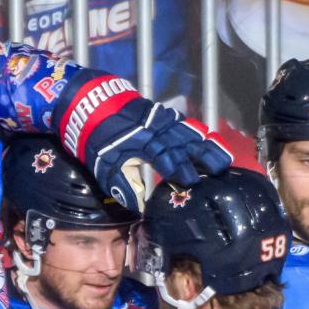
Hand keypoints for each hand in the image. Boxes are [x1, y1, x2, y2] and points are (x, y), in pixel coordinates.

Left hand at [54, 71, 231, 210]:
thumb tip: (139, 207)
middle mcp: (155, 129)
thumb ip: (122, 185)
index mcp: (142, 143)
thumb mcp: (103, 166)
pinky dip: (195, 131)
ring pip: (187, 131)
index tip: (195, 182)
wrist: (86, 101)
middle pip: (185, 143)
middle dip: (204, 156)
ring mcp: (158, 118)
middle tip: (222, 169)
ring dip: (206, 143)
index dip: (182, 170)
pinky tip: (205, 138)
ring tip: (222, 155)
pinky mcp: (157, 112)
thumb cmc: (94, 138)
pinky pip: (181, 122)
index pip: (168, 158)